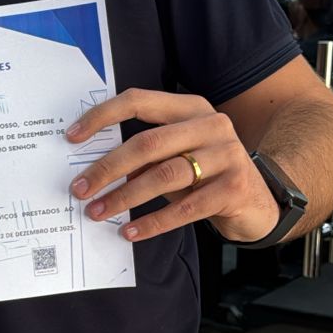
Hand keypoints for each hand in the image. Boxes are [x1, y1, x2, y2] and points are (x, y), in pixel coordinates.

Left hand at [66, 88, 279, 243]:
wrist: (259, 200)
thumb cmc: (206, 174)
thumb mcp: (178, 154)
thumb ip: (146, 153)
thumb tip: (94, 168)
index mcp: (192, 107)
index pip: (139, 100)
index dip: (103, 117)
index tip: (72, 137)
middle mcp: (212, 125)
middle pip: (148, 143)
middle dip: (107, 168)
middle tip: (80, 189)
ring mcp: (227, 155)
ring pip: (164, 176)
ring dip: (125, 196)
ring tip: (99, 212)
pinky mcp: (234, 188)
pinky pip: (185, 209)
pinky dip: (153, 222)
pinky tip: (131, 231)